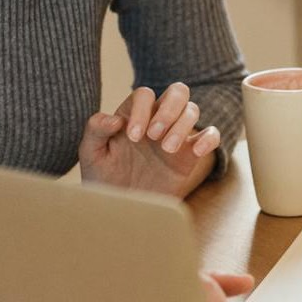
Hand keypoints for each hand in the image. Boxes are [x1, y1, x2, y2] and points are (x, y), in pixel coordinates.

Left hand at [78, 83, 220, 198]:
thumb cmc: (103, 179)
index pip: (144, 95)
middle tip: (154, 136)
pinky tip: (197, 151)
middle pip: (177, 92)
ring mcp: (176, 136)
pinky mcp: (190, 155)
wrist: (120, 210)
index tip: (133, 137)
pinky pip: (211, 135)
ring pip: (192, 111)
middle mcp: (157, 120)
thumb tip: (115, 119)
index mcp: (133, 115)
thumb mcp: (90, 154)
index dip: (141, 110)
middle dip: (168, 110)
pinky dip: (209, 138)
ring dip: (182, 126)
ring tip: (167, 149)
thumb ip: (95, 130)